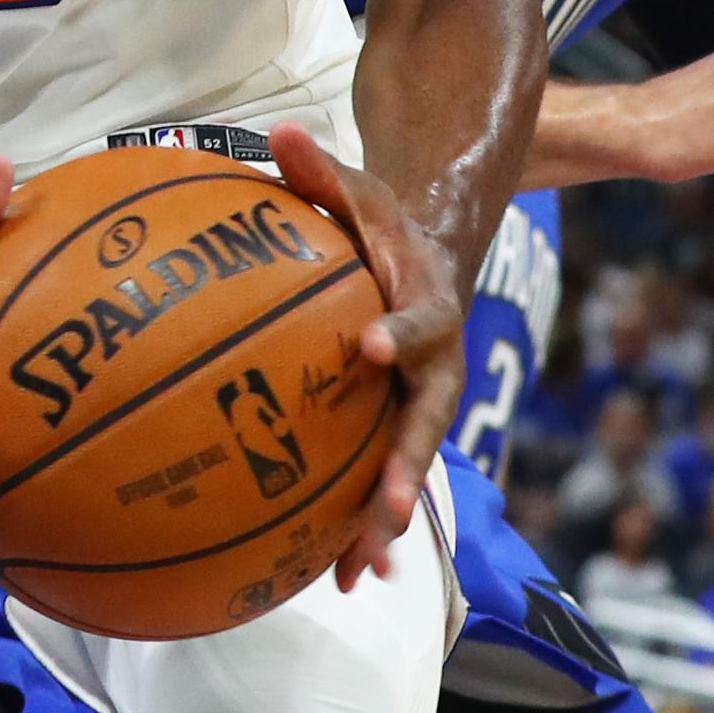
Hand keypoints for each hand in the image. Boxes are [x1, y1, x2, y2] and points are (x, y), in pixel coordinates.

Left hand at [271, 124, 457, 590]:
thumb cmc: (379, 225)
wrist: (427, 259)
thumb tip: (278, 132)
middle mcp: (435, 367)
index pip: (421, 322)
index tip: (369, 348)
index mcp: (430, 306)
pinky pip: (378, 483)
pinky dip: (362, 531)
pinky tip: (335, 580)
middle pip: (427, 423)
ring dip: (384, 521)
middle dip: (405, 466)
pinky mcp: (394, 431)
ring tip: (357, 571)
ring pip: (405, 469)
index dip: (400, 335)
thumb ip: (321, 171)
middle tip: (383, 506)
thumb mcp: (356, 190)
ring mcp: (419, 407)